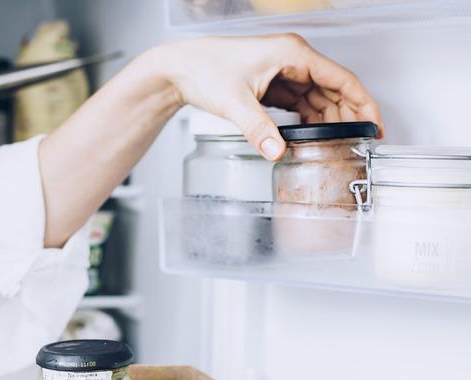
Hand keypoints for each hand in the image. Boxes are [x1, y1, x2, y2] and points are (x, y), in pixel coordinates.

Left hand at [150, 33, 383, 160]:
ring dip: (330, 118)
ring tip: (341, 144)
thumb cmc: (204, 71)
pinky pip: (300, 101)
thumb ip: (258, 128)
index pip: (342, 78)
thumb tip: (278, 152)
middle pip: (335, 88)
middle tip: (361, 143)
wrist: (179, 69)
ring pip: (318, 96)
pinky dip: (309, 118)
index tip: (375, 125)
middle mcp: (292, 59)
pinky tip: (313, 135)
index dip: (363, 103)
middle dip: (349, 115)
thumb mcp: (234, 103)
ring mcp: (283, 70)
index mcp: (293, 54)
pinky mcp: (272, 83)